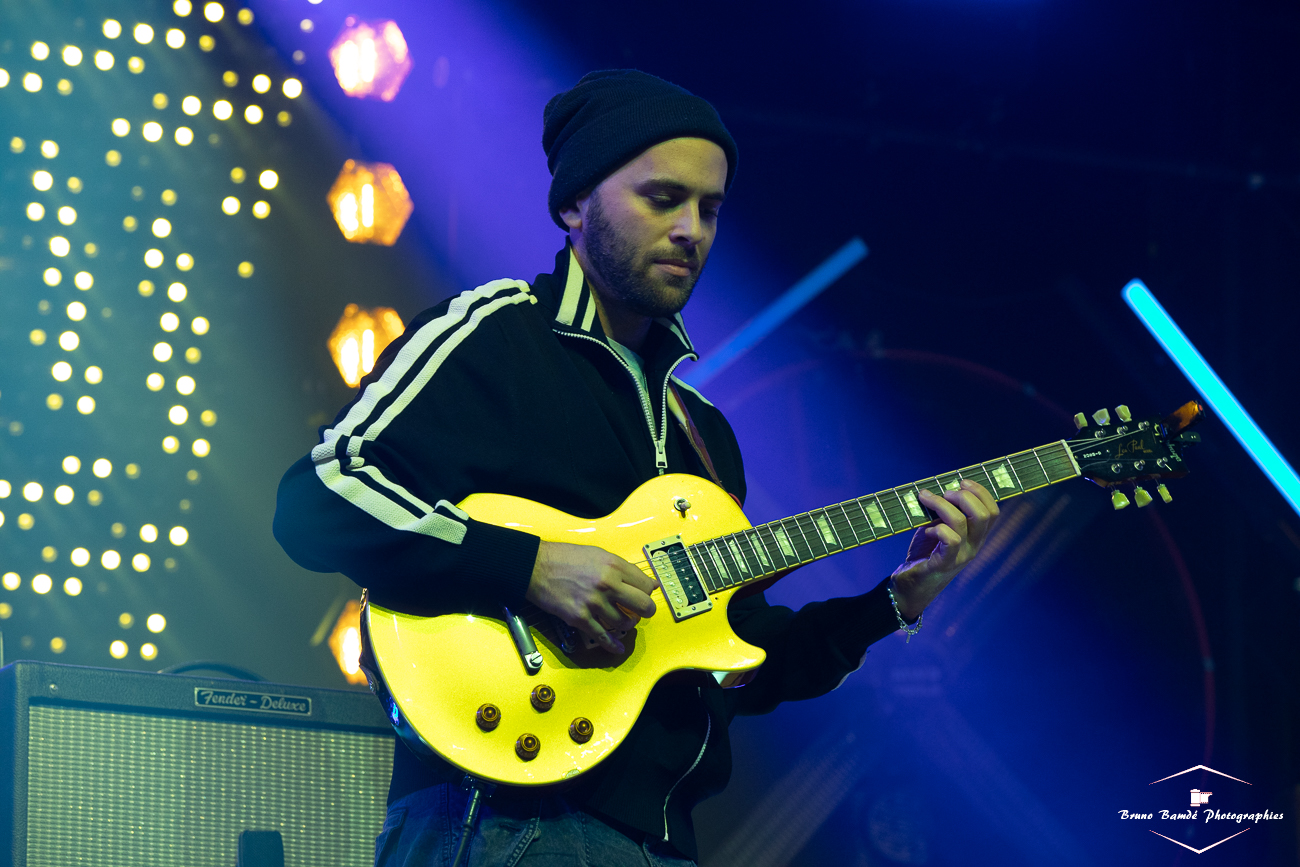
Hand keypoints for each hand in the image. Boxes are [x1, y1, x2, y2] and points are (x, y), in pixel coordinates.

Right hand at [525, 541, 656, 652]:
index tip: (645, 594)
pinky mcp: (580, 618)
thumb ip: (620, 567)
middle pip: (643, 605)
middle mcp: (607, 584)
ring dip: (626, 624)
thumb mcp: (597, 554)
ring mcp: (594, 603)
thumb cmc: (564, 558)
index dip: (647, 591)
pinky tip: (618, 648)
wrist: (536, 566)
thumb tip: (641, 580)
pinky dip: (612, 645)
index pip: (646, 585)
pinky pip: (602, 636)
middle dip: (645, 610)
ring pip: (625, 622)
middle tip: (641, 611)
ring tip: (622, 620)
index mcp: (613, 566)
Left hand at [889, 480, 999, 620]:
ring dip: (942, 505)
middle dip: (963, 496)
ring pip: (962, 522)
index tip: (961, 481)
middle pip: (984, 514)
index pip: (993, 511)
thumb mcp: (937, 526)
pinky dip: (937, 528)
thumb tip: (939, 487)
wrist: (910, 586)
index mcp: (976, 536)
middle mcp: (974, 546)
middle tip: (944, 493)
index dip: (981, 492)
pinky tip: (926, 529)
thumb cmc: (924, 553)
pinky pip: (950, 540)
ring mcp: (962, 556)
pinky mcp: (945, 564)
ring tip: (927, 500)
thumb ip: (943, 511)